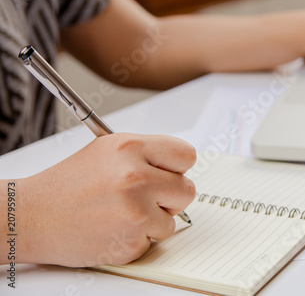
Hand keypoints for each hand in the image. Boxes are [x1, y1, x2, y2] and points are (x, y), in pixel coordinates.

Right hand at [16, 133, 195, 266]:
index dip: (178, 166)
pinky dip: (139, 237)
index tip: (169, 173)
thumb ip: (147, 154)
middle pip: (187, 189)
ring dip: (154, 219)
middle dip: (170, 195)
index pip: (186, 155)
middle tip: (147, 196)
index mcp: (131, 148)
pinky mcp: (132, 241)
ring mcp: (136, 212)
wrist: (33, 216)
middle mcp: (136, 177)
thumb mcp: (108, 150)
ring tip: (123, 212)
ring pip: (173, 218)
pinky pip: (155, 239)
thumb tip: (179, 165)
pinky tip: (114, 227)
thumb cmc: (68, 183)